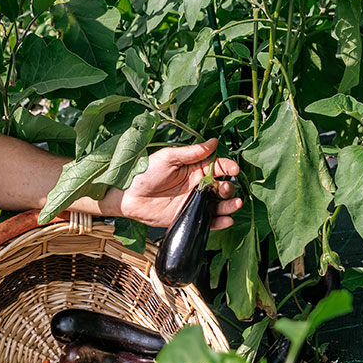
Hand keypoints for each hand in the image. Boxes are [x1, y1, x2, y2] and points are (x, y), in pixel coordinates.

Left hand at [117, 137, 242, 228]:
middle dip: (228, 187)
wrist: (128, 196)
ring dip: (230, 204)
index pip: (217, 166)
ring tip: (234, 204)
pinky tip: (227, 219)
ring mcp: (194, 201)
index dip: (228, 166)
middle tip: (225, 188)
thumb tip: (213, 142)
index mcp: (194, 168)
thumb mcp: (168, 157)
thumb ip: (191, 152)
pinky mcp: (189, 216)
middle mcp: (196, 185)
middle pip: (221, 186)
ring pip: (219, 204)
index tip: (234, 169)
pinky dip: (220, 221)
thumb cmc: (145, 172)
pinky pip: (209, 220)